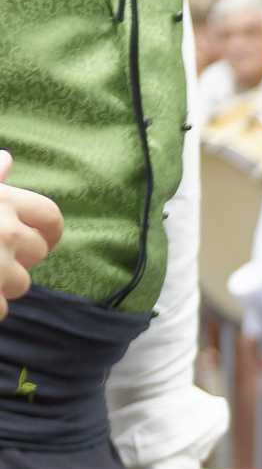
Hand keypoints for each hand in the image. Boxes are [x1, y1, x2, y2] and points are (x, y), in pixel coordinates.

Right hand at [0, 150, 63, 313]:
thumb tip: (7, 158)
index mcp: (2, 201)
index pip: (50, 216)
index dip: (47, 230)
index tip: (40, 238)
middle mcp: (6, 232)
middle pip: (37, 252)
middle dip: (19, 257)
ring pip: (21, 284)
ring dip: (2, 285)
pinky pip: (2, 310)